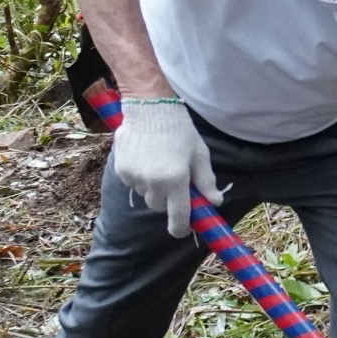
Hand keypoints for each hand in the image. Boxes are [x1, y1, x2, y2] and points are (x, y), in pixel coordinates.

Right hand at [111, 97, 222, 236]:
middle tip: (175, 182)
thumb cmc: (180, 130)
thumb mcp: (200, 155)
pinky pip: (133, 184)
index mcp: (176, 180)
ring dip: (154, 188)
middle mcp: (153, 183)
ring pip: (146, 196)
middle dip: (169, 201)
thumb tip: (215, 203)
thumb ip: (206, 182)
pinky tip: (146, 159)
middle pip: (160, 207)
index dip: (181, 228)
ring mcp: (134, 177)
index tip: (184, 229)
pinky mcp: (121, 170)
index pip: (178, 217)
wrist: (150, 108)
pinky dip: (140, 178)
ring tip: (160, 164)